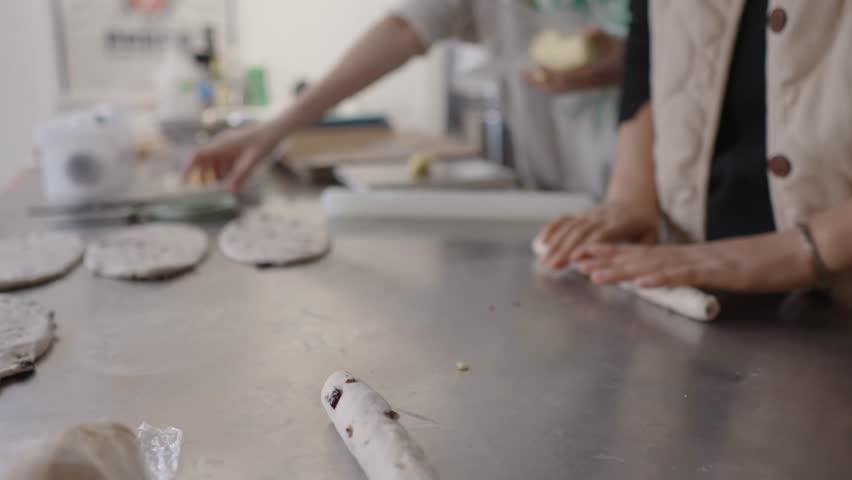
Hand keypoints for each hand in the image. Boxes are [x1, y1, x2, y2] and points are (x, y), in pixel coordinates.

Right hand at [183, 123, 280, 191]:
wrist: (277, 130)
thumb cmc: (264, 144)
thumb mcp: (252, 162)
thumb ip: (240, 176)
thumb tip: (229, 192)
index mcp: (222, 145)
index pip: (197, 156)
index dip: (188, 169)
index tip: (183, 183)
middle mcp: (222, 143)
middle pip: (204, 160)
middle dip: (202, 175)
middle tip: (203, 189)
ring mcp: (229, 144)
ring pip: (215, 161)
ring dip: (215, 173)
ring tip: (219, 185)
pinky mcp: (236, 146)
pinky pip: (225, 159)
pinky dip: (225, 169)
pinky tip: (232, 178)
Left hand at [525, 28, 624, 93]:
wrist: (637, 72)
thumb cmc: (626, 54)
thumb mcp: (615, 41)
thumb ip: (599, 34)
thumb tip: (582, 30)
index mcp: (592, 75)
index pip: (566, 77)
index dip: (551, 73)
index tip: (539, 64)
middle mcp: (586, 84)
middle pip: (557, 88)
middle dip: (539, 83)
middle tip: (523, 74)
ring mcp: (585, 87)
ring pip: (559, 90)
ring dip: (542, 84)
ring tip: (528, 76)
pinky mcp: (585, 87)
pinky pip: (563, 88)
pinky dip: (550, 84)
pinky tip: (543, 75)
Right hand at [538, 202, 656, 269]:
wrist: (634, 198)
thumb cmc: (644, 222)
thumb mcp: (651, 234)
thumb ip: (642, 249)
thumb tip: (634, 266)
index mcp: (620, 224)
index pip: (600, 236)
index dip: (586, 247)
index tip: (573, 259)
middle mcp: (601, 218)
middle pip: (580, 233)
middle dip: (564, 249)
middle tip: (551, 265)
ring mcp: (589, 214)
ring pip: (570, 227)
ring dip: (555, 243)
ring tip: (544, 260)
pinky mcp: (581, 214)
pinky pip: (564, 219)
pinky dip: (551, 229)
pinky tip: (541, 241)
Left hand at [573, 231, 815, 291]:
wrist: (785, 253)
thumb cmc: (751, 264)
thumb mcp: (710, 270)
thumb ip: (686, 273)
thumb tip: (662, 279)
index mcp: (681, 256)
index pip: (640, 254)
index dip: (611, 254)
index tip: (584, 256)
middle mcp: (683, 255)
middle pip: (638, 256)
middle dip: (605, 259)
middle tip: (575, 261)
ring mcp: (697, 261)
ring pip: (653, 264)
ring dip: (622, 269)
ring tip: (596, 274)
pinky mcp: (714, 271)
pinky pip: (684, 275)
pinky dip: (662, 278)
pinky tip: (642, 282)